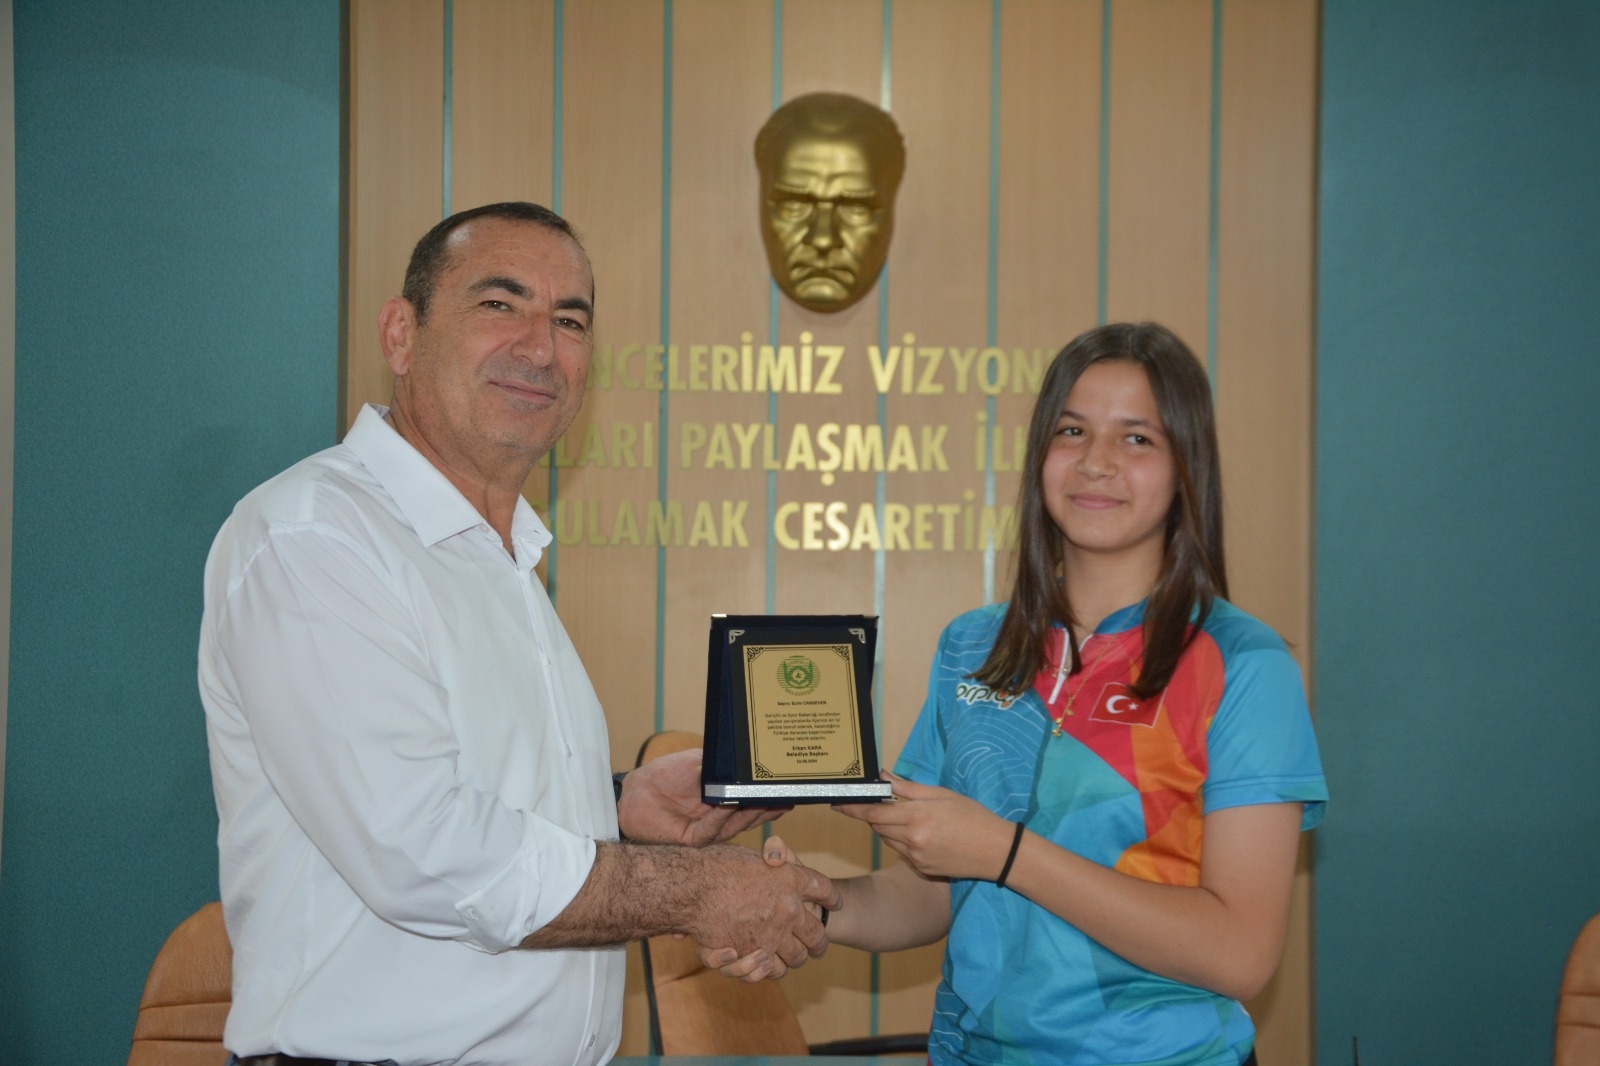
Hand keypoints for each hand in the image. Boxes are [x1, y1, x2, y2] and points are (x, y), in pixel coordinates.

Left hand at [617, 749, 788, 845]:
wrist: (632, 793)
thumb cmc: (664, 776)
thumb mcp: (698, 763)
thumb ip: (720, 766)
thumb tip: (746, 762)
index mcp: (724, 801)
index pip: (754, 803)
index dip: (771, 799)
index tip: (789, 791)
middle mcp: (720, 819)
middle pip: (751, 817)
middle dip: (768, 807)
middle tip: (785, 796)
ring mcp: (707, 832)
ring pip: (735, 826)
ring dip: (749, 813)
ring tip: (763, 798)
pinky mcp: (692, 842)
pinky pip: (711, 831)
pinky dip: (720, 816)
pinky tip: (726, 804)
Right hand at [688, 840, 839, 978]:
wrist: (690, 885)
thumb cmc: (715, 865)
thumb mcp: (751, 854)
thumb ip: (771, 856)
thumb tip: (777, 857)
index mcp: (791, 879)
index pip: (824, 890)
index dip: (832, 898)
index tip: (836, 903)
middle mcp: (789, 909)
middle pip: (817, 935)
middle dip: (818, 943)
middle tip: (817, 946)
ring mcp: (773, 935)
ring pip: (796, 958)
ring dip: (795, 960)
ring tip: (794, 958)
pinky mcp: (753, 954)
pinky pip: (771, 970)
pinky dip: (769, 969)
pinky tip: (766, 963)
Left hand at [835, 773, 1014, 880]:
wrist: (997, 852)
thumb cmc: (973, 817)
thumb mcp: (943, 795)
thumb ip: (909, 788)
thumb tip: (884, 777)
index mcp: (916, 817)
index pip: (873, 813)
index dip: (852, 808)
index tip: (837, 803)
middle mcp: (912, 839)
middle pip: (877, 827)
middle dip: (876, 815)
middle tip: (886, 804)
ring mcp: (916, 857)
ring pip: (888, 840)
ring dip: (889, 828)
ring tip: (914, 819)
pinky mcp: (922, 869)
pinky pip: (902, 852)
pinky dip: (904, 841)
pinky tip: (925, 836)